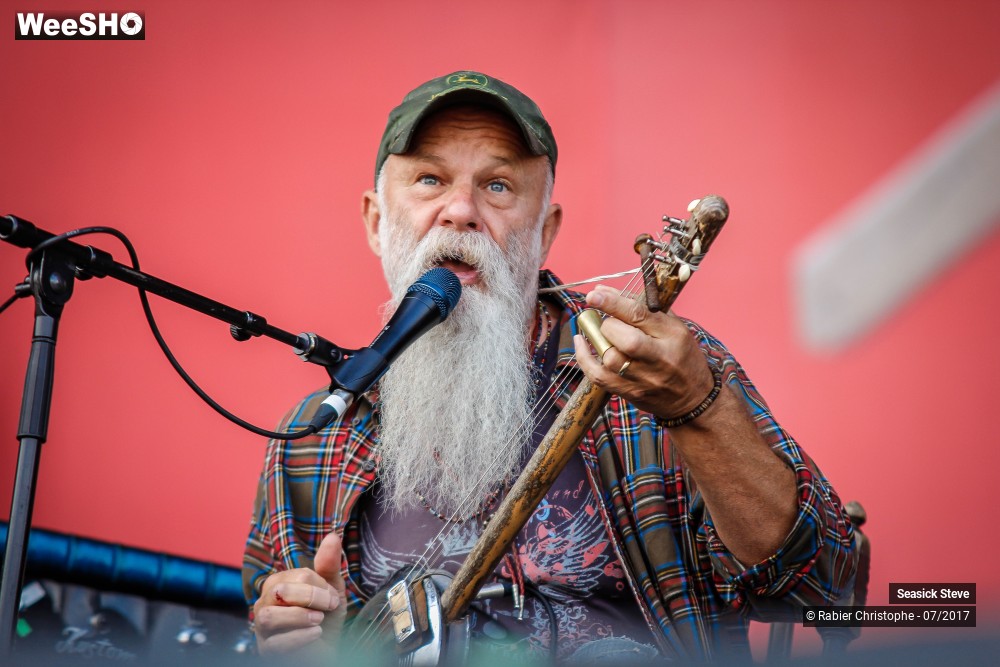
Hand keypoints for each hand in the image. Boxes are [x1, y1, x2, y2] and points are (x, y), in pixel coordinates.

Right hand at [253, 532, 346, 654]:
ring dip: (300, 617)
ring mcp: (263, 628)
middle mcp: (265, 603)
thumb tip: (333, 535)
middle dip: (311, 598)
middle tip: (329, 606)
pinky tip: (315, 635)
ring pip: (269, 616)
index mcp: (278, 583)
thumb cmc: (325, 616)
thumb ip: (329, 564)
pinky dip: (299, 637)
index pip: (298, 575)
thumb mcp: (331, 589)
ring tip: (319, 620)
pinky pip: (276, 643)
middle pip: (279, 591)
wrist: (325, 648)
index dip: (320, 585)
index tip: (332, 598)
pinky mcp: (267, 650)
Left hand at [573, 285, 713, 419]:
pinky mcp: (630, 392)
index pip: (639, 315)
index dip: (613, 303)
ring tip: (599, 333)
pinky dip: (585, 358)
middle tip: (608, 322)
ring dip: (598, 341)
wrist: (693, 397)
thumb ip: (643, 308)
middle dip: (608, 325)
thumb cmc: (681, 355)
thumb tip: (604, 291)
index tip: (594, 294)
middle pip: (626, 339)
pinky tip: (582, 343)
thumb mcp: (674, 327)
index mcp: (672, 335)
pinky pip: (599, 376)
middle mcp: (659, 357)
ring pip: (611, 358)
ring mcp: (644, 378)